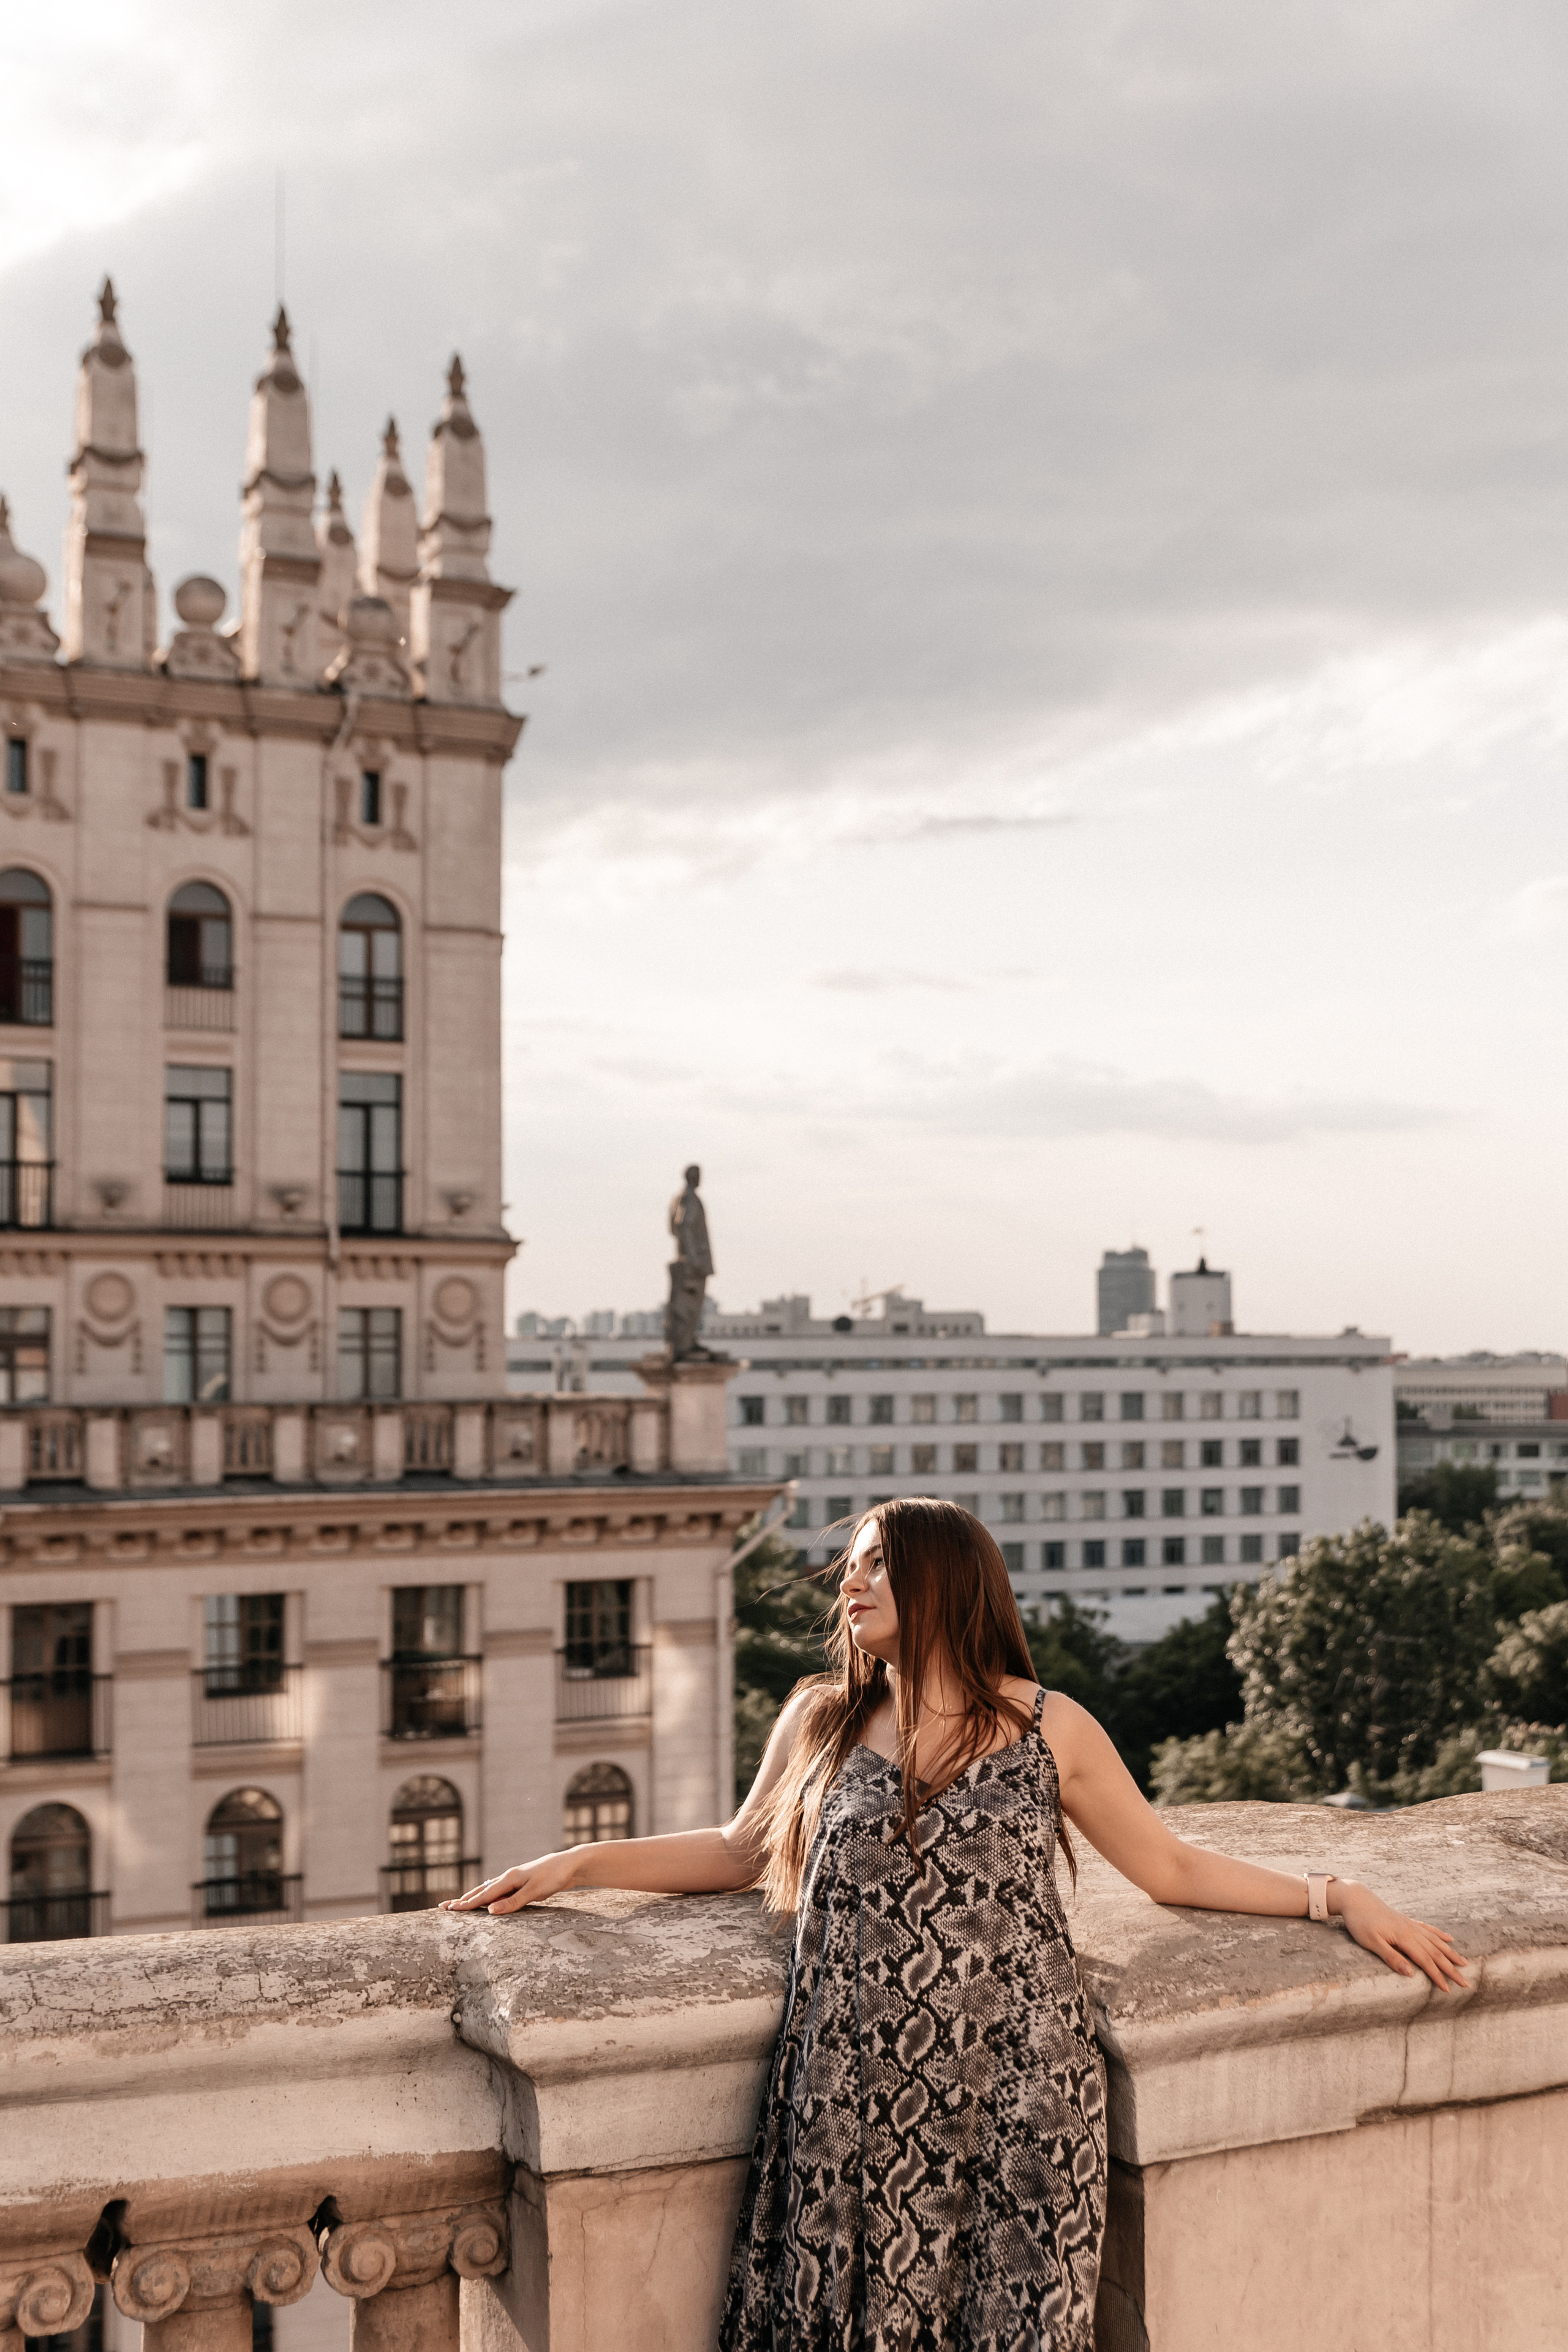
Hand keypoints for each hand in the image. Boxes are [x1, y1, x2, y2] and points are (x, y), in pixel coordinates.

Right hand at [440, 1852, 578, 1914]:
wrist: (569, 1865)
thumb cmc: (553, 1877)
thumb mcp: (534, 1891)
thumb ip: (512, 1902)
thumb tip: (489, 1911)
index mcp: (509, 1879)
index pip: (483, 1895)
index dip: (466, 1904)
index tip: (449, 1910)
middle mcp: (508, 1877)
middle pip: (480, 1890)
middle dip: (462, 1900)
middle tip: (444, 1908)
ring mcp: (513, 1879)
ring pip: (487, 1890)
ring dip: (472, 1897)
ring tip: (458, 1904)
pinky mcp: (519, 1883)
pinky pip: (497, 1890)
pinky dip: (485, 1895)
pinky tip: (484, 1899)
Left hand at [1333, 1882, 1468, 1990]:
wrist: (1355, 1898)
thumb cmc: (1360, 1922)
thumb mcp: (1370, 1942)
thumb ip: (1391, 1958)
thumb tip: (1411, 1974)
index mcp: (1404, 1937)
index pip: (1425, 1961)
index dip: (1438, 1976)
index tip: (1449, 1990)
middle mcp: (1411, 1930)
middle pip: (1436, 1952)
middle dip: (1451, 1969)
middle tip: (1466, 1983)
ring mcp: (1410, 1924)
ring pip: (1436, 1941)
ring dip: (1450, 1953)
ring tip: (1464, 1963)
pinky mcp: (1406, 1920)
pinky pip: (1428, 1929)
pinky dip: (1440, 1935)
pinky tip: (1449, 1939)